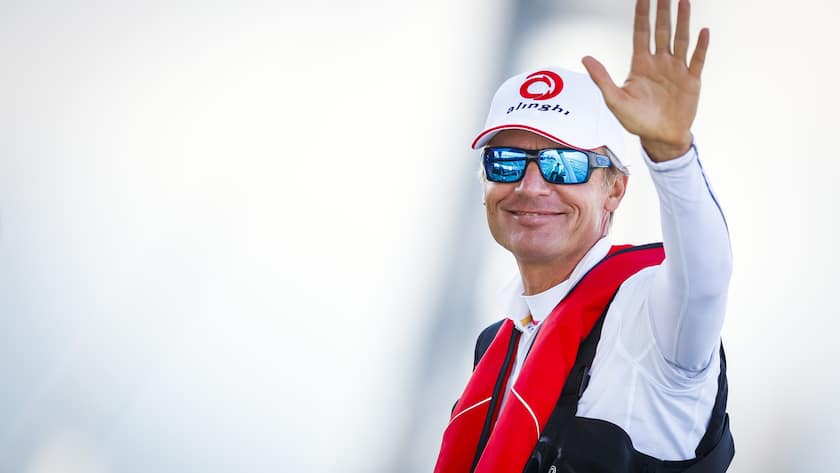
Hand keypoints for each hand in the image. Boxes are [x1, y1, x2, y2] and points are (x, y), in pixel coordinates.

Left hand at [582, 0, 708, 161]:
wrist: (659, 138)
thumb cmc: (636, 121)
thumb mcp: (614, 100)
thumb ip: (602, 78)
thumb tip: (585, 58)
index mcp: (641, 65)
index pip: (641, 34)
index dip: (642, 15)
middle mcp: (659, 63)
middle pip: (662, 31)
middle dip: (663, 12)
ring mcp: (676, 70)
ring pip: (680, 40)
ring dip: (683, 21)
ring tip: (684, 2)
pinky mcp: (691, 80)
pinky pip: (697, 59)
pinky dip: (701, 46)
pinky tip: (703, 31)